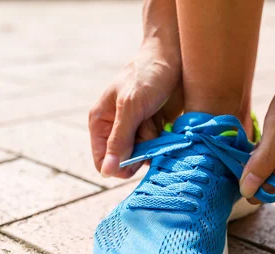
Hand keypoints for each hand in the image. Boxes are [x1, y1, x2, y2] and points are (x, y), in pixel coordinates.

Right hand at [88, 39, 182, 178]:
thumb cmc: (148, 77)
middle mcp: (116, 130)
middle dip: (140, 150)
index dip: (119, 166)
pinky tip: (165, 122)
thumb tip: (107, 172)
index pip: (103, 162)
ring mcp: (137, 131)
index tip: (138, 157)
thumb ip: (120, 140)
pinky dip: (164, 140)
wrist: (174, 59)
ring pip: (144, 156)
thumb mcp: (130, 108)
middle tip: (148, 128)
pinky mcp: (155, 130)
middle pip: (127, 161)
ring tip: (155, 118)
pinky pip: (158, 148)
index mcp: (100, 123)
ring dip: (154, 143)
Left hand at [240, 72, 274, 202]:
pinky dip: (269, 162)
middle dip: (253, 174)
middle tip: (252, 144)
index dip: (245, 181)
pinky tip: (269, 142)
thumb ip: (262, 161)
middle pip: (267, 190)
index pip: (261, 195)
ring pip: (272, 181)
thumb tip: (246, 191)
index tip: (240, 158)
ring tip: (263, 141)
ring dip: (260, 166)